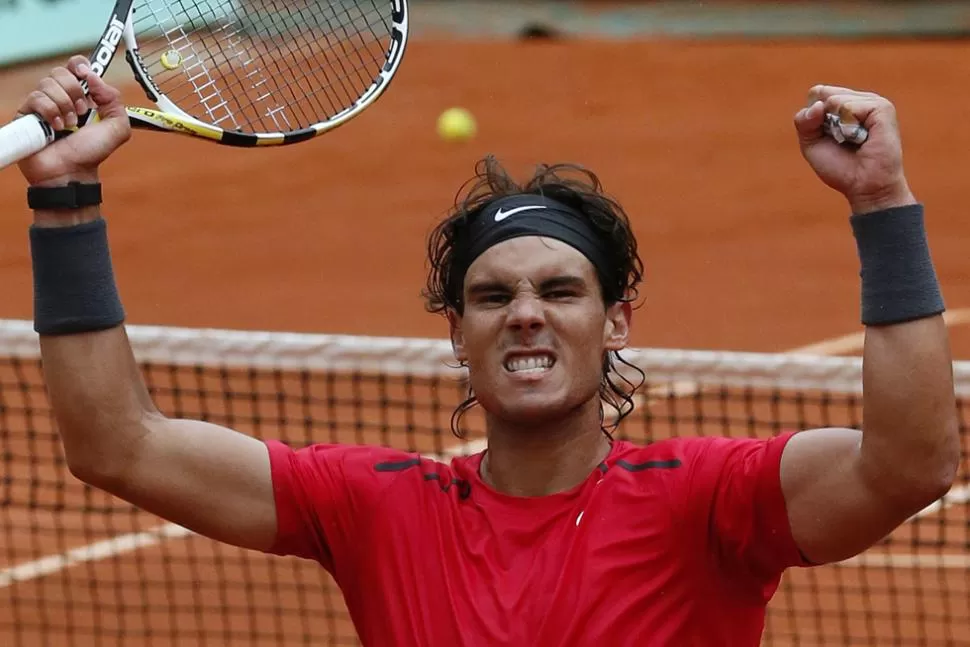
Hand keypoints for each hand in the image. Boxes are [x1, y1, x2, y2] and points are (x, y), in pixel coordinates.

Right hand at [15, 55, 130, 187]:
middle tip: (81, 112)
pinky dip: (50, 113)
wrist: (72, 171)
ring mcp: (43, 104)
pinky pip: (36, 98)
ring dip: (64, 106)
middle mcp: (62, 96)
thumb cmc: (92, 152)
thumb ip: (114, 100)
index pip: (76, 66)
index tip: (85, 75)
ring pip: (48, 83)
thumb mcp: (117, 127)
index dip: (80, 66)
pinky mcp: (27, 113)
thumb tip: (93, 76)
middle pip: (61, 71)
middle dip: (75, 91)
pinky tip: (56, 128)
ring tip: (69, 126)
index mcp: (83, 95)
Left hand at [794, 85, 914, 213]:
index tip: (826, 137)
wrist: (865, 186)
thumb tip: (819, 104)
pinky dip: (848, 127)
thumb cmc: (841, 168)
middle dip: (821, 123)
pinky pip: (849, 107)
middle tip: (841, 141)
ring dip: (837, 128)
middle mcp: (858, 100)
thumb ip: (804, 121)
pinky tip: (863, 138)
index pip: (816, 93)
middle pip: (822, 94)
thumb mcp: (811, 144)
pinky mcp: (882, 108)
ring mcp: (872, 102)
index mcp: (843, 105)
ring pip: (834, 100)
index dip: (812, 116)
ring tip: (855, 140)